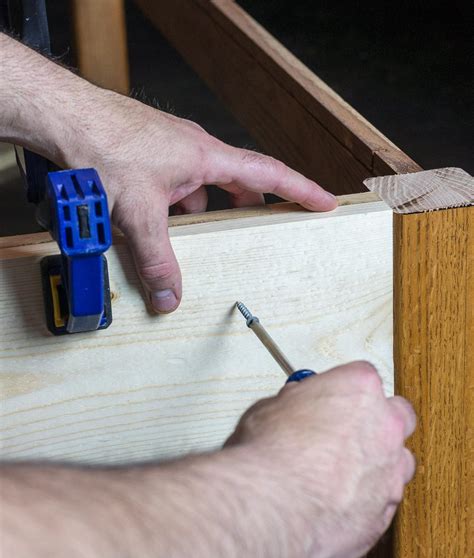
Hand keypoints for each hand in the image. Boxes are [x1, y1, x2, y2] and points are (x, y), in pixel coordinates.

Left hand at [62, 91, 336, 312]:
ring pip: (198, 190)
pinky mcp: (149, 159)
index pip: (269, 173)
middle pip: (236, 183)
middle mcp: (194, 151)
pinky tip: (154, 227)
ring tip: (195, 242)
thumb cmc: (106, 145)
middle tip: (263, 229)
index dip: (301, 189)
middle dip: (249, 208)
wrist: (65, 117)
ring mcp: (171, 153)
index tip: (324, 202)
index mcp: (208, 157)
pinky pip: (172, 188)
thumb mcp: (138, 213)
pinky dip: (171, 209)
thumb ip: (156, 260)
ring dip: (199, 214)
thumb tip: (169, 297)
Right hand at [226, 361, 415, 557]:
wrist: (273, 506)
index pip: (364, 378)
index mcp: (360, 390)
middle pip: (397, 417)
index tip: (330, 401)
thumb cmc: (270, 454)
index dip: (345, 392)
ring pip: (397, 464)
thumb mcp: (270, 408)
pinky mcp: (383, 514)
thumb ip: (294, 405)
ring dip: (375, 467)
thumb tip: (291, 411)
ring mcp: (390, 473)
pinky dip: (362, 504)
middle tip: (345, 434)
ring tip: (339, 475)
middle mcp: (385, 428)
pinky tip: (334, 505)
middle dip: (376, 424)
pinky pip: (380, 505)